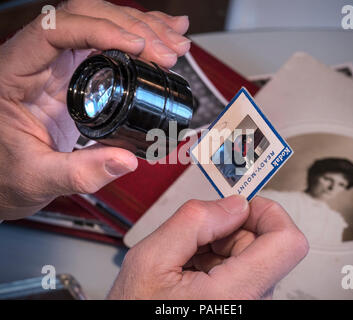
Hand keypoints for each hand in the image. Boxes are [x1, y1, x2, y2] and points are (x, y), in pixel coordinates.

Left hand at [0, 0, 190, 219]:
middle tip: (168, 52)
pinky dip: (139, 37)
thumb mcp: (39, 177)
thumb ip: (80, 173)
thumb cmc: (9, 172)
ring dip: (143, 28)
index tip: (138, 47)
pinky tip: (164, 36)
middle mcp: (37, 59)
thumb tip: (127, 161)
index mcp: (14, 73)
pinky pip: (110, 43)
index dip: (100, 30)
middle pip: (87, 16)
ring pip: (102, 22)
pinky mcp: (78, 72)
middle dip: (134, 27)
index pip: (55, 28)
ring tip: (176, 45)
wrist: (8, 175)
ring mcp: (59, 63)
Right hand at [108, 196, 308, 298]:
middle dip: (229, 229)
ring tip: (189, 260)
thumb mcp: (150, 259)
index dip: (267, 212)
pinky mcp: (243, 302)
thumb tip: (232, 204)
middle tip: (196, 238)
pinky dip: (217, 260)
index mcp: (235, 295)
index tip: (241, 205)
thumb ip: (194, 221)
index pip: (288, 242)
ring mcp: (249, 304)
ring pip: (252, 253)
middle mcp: (252, 303)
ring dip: (219, 246)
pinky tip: (193, 270)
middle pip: (265, 243)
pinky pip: (242, 268)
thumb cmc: (137, 310)